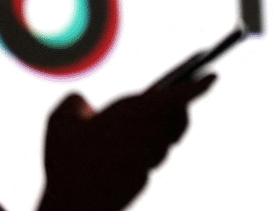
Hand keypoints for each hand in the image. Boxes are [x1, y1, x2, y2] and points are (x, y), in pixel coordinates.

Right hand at [39, 75, 215, 210]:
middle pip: (177, 117)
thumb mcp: (60, 121)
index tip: (213, 76)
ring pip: (163, 141)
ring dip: (157, 133)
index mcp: (137, 112)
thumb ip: (74, 102)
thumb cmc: (66, 160)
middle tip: (176, 99)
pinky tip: (124, 152)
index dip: (198, 86)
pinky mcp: (143, 179)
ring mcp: (149, 159)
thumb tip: (82, 102)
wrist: (74, 205)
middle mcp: (150, 135)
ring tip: (142, 125)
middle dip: (179, 108)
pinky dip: (138, 154)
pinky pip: (146, 161)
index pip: (178, 95)